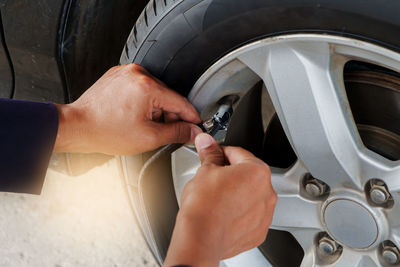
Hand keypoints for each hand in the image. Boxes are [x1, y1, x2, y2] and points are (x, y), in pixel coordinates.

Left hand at [53, 64, 201, 154]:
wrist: (77, 127)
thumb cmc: (105, 131)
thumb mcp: (148, 137)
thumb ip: (176, 133)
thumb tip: (193, 131)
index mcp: (147, 86)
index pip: (181, 102)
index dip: (191, 117)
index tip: (196, 126)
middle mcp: (137, 73)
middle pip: (168, 97)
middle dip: (169, 116)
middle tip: (162, 133)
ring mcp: (127, 72)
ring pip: (155, 93)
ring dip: (155, 109)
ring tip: (141, 125)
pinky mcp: (119, 75)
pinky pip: (141, 88)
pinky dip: (143, 102)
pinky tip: (133, 116)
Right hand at [164, 134, 276, 266]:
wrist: (200, 238)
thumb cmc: (204, 206)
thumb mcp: (205, 171)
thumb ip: (210, 154)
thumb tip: (207, 143)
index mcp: (257, 171)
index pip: (239, 153)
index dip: (223, 152)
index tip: (214, 155)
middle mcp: (266, 192)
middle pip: (248, 175)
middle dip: (231, 173)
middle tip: (213, 177)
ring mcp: (264, 214)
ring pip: (250, 196)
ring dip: (237, 194)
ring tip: (217, 198)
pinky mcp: (258, 231)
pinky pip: (250, 216)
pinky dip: (240, 213)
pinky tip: (223, 212)